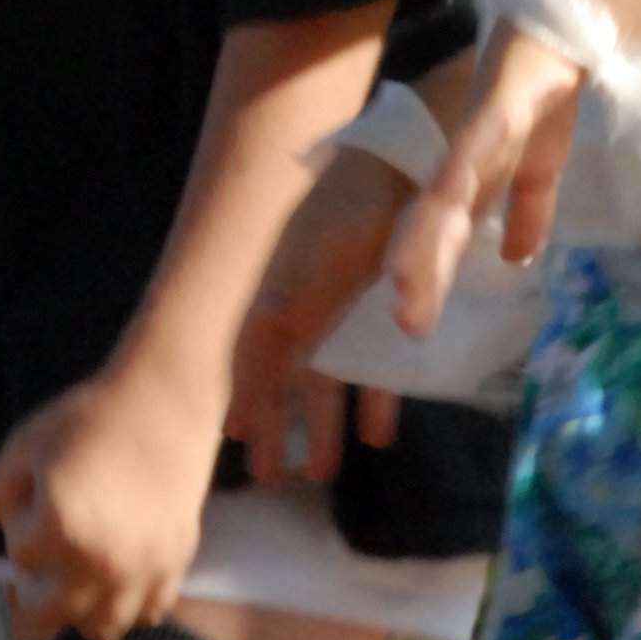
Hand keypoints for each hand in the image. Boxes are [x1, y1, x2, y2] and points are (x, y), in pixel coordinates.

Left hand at [0, 356, 214, 639]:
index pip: (20, 561)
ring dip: (82, 615)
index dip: (19, 537)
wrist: (164, 404)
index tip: (31, 515)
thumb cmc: (90, 418)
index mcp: (60, 529)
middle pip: (51, 616)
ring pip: (103, 629)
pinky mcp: (175, 565)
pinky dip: (130, 607)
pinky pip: (149, 614)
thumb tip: (8, 532)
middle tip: (32, 584)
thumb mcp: (24, 445)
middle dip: (32, 601)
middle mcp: (101, 562)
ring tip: (77, 587)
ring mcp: (143, 570)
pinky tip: (119, 581)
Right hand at [228, 144, 414, 484]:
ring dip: (324, 424)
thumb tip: (240, 381)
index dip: (243, 397)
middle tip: (273, 476)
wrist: (410, 162)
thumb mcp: (307, 273)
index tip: (230, 439)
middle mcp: (307, 306)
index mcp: (280, 297)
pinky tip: (377, 435)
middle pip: (287, 376)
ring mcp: (348, 309)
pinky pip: (376, 366)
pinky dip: (374, 401)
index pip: (251, 360)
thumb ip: (277, 326)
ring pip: (329, 378)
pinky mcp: (387, 309)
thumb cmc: (353, 215)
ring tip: (322, 472)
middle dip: (278, 424)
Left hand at [387, 22, 587, 334]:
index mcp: (474, 186)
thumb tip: (520, 260)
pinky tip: (443, 207)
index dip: (431, 282)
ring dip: (425, 240)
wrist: (557, 40)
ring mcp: (470, 143)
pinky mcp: (488, 115)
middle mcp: (460, 169)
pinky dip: (455, 181)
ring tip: (404, 283)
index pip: (448, 242)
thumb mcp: (541, 171)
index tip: (416, 327)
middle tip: (408, 324)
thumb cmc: (541, 101)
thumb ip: (527, 213)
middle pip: (435, 230)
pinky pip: (470, 152)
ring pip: (442, 200)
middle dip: (421, 275)